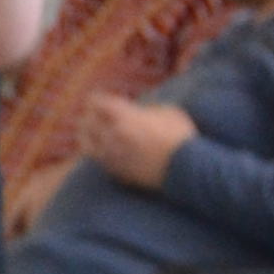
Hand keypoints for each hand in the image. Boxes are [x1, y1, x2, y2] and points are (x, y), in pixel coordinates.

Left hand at [82, 94, 196, 190]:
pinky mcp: (117, 173)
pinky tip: (103, 153)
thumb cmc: (182, 137)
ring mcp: (112, 156)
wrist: (187, 171)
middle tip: (91, 116)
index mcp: (124, 116)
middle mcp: (112, 135)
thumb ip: (148, 109)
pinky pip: (99, 161)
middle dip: (89, 117)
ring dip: (87, 137)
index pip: (97, 102)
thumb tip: (139, 112)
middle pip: (86, 122)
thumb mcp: (169, 113)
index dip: (98, 100)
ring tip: (89, 135)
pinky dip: (98, 155)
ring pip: (87, 145)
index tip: (99, 100)